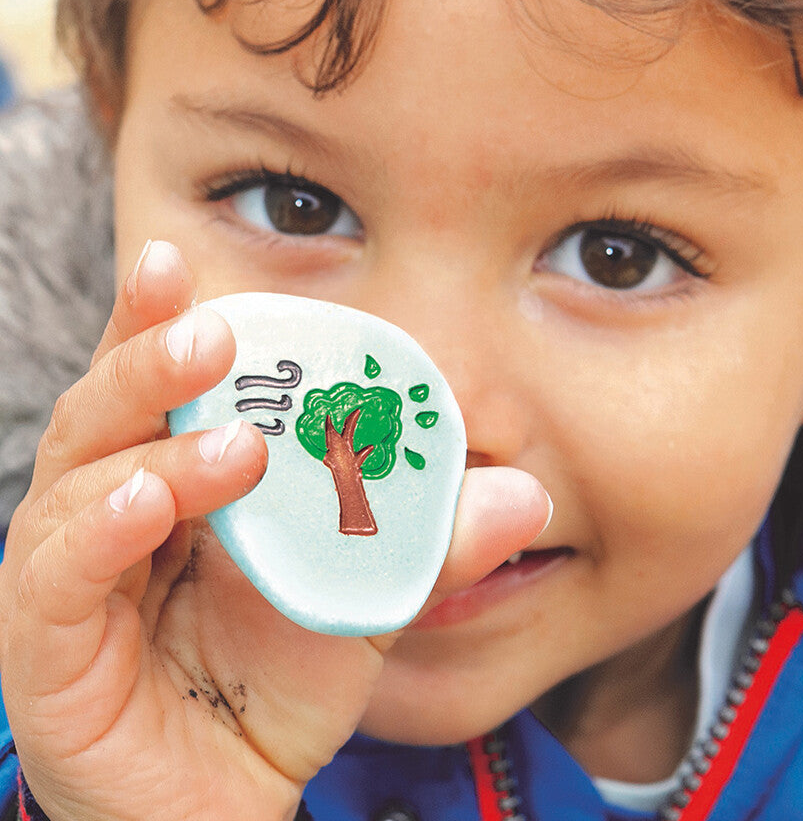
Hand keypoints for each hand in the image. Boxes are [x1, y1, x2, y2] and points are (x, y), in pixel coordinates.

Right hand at [0, 241, 549, 820]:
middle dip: (152, 360)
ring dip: (153, 444)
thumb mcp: (365, 593)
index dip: (161, 319)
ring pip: (79, 478)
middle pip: (108, 408)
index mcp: (178, 475)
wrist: (235, 789)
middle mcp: (112, 507)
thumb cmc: (281, 672)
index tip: (184, 261)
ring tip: (233, 445)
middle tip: (214, 332)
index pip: (160, 382)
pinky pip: (59, 577)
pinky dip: (102, 532)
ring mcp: (73, 575)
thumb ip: (429, 541)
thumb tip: (526, 496)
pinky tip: (148, 503)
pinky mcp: (49, 650)